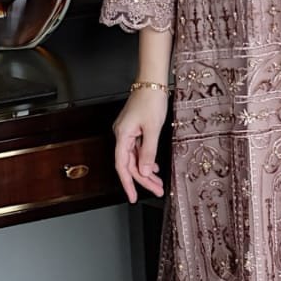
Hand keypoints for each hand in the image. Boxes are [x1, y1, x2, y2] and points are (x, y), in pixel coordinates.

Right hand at [111, 88, 168, 202]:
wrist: (152, 82)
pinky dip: (146, 159)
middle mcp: (122, 135)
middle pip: (130, 164)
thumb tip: (145, 171)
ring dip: (147, 171)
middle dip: (143, 180)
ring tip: (158, 183)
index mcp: (122, 136)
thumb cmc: (151, 100)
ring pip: (135, 158)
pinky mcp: (134, 129)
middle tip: (156, 190)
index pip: (122, 166)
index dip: (128, 184)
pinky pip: (138, 150)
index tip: (133, 197)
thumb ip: (148, 152)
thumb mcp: (153, 129)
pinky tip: (154, 167)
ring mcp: (128, 132)